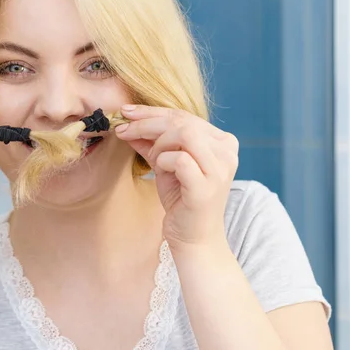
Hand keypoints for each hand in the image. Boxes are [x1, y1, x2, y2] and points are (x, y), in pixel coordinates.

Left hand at [115, 105, 238, 248]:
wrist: (193, 238)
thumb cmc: (182, 200)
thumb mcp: (166, 164)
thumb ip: (152, 142)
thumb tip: (127, 121)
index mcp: (222, 142)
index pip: (185, 115)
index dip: (153, 111)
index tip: (126, 112)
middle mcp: (226, 152)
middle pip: (183, 121)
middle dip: (147, 123)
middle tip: (123, 130)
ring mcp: (219, 169)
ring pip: (183, 134)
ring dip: (158, 143)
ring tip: (151, 158)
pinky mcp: (206, 187)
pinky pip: (179, 159)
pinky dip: (163, 161)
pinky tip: (160, 171)